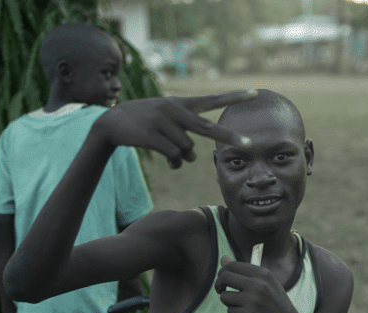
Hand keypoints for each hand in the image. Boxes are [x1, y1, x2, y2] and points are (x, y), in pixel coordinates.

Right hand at [96, 90, 256, 168]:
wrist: (112, 122)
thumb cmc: (145, 122)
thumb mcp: (167, 119)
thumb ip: (185, 133)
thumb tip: (192, 158)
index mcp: (181, 103)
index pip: (212, 99)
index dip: (234, 97)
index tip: (255, 93)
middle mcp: (174, 110)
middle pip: (207, 128)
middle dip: (229, 138)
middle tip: (249, 145)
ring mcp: (163, 122)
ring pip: (187, 149)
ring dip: (184, 159)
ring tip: (174, 157)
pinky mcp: (152, 136)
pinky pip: (174, 157)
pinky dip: (176, 164)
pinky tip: (171, 164)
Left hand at [214, 255, 301, 312]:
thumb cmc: (273, 302)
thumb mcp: (265, 282)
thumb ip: (244, 271)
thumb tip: (223, 258)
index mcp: (262, 274)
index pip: (232, 265)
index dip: (223, 271)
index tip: (223, 278)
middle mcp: (258, 285)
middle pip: (225, 277)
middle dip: (218, 284)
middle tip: (220, 289)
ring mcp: (252, 301)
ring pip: (224, 296)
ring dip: (228, 301)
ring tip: (241, 306)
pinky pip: (230, 310)